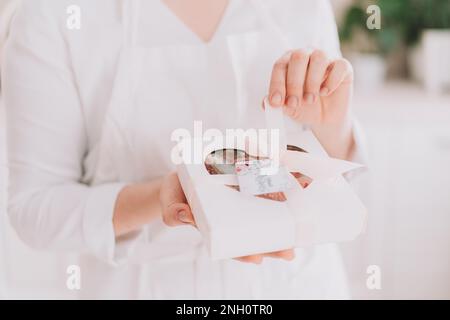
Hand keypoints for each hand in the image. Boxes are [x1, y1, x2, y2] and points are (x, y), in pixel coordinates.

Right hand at [159, 172, 294, 263]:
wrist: (182, 174)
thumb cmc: (177, 193)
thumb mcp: (170, 202)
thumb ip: (173, 212)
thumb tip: (184, 214)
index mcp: (216, 227)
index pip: (232, 246)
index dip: (243, 253)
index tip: (255, 258)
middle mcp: (233, 216)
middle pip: (255, 234)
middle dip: (272, 245)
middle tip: (287, 253)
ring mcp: (242, 200)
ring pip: (266, 214)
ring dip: (283, 220)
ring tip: (299, 227)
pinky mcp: (247, 181)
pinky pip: (266, 185)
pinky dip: (281, 187)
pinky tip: (296, 186)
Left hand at [268, 49, 352, 124]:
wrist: (325, 119)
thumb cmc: (304, 108)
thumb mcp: (287, 109)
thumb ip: (277, 104)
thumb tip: (266, 102)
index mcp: (289, 62)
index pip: (280, 65)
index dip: (277, 83)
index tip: (276, 102)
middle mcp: (307, 55)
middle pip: (298, 57)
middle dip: (294, 83)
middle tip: (294, 103)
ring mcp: (326, 59)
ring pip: (319, 57)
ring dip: (312, 81)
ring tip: (310, 100)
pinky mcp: (344, 67)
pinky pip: (339, 65)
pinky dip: (331, 80)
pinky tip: (325, 92)